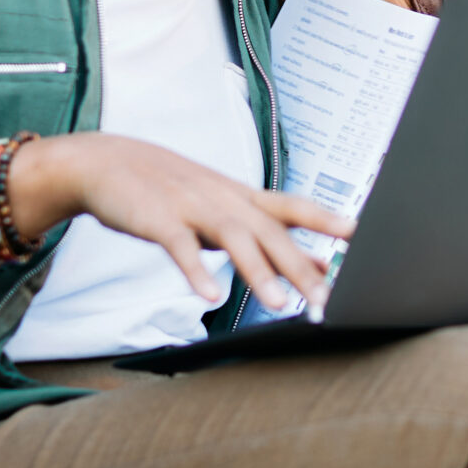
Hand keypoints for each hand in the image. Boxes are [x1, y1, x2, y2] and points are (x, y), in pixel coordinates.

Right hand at [19, 132, 352, 315]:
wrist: (105, 162)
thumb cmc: (171, 190)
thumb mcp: (223, 207)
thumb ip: (267, 235)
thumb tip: (320, 263)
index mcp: (242, 198)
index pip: (293, 207)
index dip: (327, 220)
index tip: (362, 237)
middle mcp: (224, 200)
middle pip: (272, 233)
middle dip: (302, 267)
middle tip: (328, 298)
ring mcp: (192, 207)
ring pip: (234, 240)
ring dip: (259, 273)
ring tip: (281, 305)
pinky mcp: (158, 220)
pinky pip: (179, 248)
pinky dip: (195, 272)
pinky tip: (210, 296)